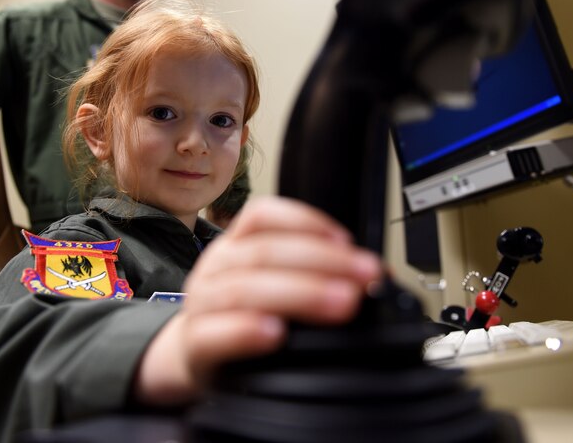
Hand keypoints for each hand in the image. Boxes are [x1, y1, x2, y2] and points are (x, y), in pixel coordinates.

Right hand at [133, 196, 382, 405]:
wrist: (196, 356)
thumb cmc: (244, 316)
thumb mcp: (274, 285)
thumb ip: (316, 275)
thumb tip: (377, 279)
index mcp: (236, 244)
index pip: (263, 216)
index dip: (305, 222)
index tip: (347, 242)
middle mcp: (216, 265)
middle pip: (263, 251)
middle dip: (321, 262)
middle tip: (362, 279)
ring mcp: (201, 303)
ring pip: (244, 289)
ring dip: (299, 294)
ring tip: (339, 304)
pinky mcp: (195, 343)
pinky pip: (214, 333)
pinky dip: (245, 330)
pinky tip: (275, 334)